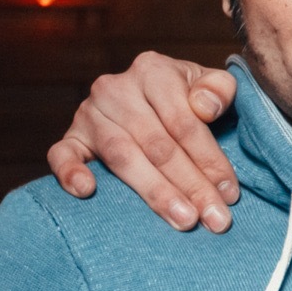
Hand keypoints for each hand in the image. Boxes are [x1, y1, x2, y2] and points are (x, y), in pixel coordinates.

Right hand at [47, 52, 240, 231]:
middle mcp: (115, 89)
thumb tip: (205, 107)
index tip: (230, 194)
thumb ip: (219, 89)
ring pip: (121, 156)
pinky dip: (70, 172)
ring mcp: (89, 113)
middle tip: (214, 219)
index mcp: (152, 70)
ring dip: (154, 191)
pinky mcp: (71, 137)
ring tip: (183, 219)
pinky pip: (62, 155)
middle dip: (190, 185)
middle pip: (157, 145)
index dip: (209, 160)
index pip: (184, 122)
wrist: (149, 97)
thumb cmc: (186, 97)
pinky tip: (87, 191)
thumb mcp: (211, 84)